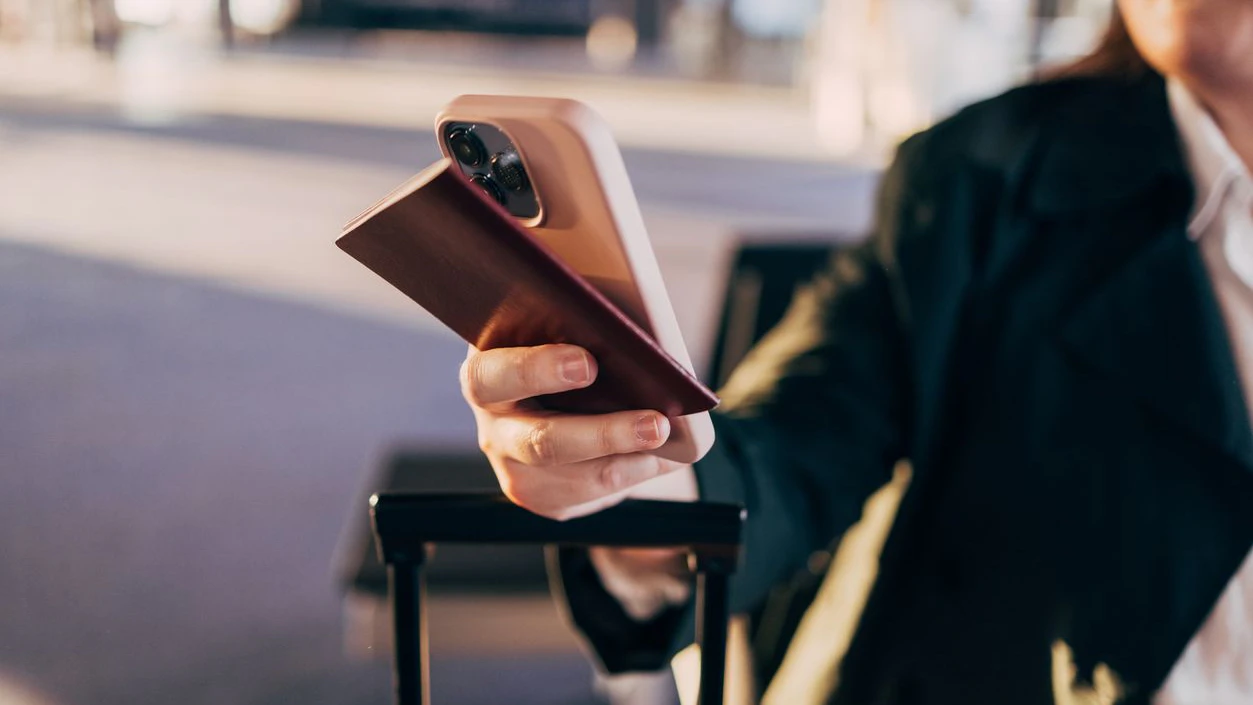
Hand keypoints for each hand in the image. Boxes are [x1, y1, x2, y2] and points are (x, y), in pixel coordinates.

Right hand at [461, 343, 689, 519]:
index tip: (587, 364)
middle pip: (542, 442)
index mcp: (485, 373)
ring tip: (672, 438)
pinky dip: (635, 472)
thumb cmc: (565, 345)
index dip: (537, 370)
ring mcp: (515, 470)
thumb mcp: (561, 330)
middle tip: (656, 422)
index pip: (492, 375)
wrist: (561, 394)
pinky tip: (664, 454)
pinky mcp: (544, 498)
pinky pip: (594, 494)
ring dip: (633, 459)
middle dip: (605, 434)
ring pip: (578, 478)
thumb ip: (580, 326)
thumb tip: (639, 334)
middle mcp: (494, 427)